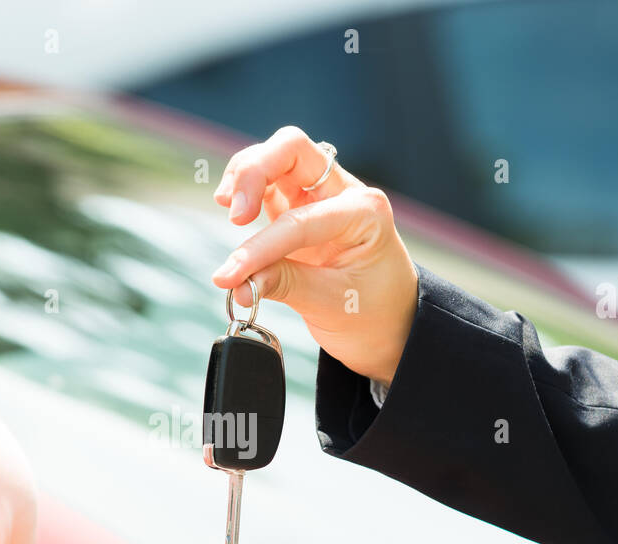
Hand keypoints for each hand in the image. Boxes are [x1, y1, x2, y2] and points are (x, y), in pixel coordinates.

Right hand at [211, 126, 418, 385]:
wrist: (389, 321)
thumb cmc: (372, 311)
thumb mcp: (332, 305)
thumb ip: (284, 285)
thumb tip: (238, 284)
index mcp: (365, 212)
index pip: (300, 221)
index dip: (260, 248)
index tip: (229, 276)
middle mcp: (343, 191)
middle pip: (291, 149)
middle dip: (254, 172)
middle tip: (235, 215)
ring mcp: (319, 193)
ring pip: (275, 156)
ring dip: (245, 174)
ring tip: (228, 207)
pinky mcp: (298, 204)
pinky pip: (267, 180)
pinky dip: (245, 188)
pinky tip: (235, 209)